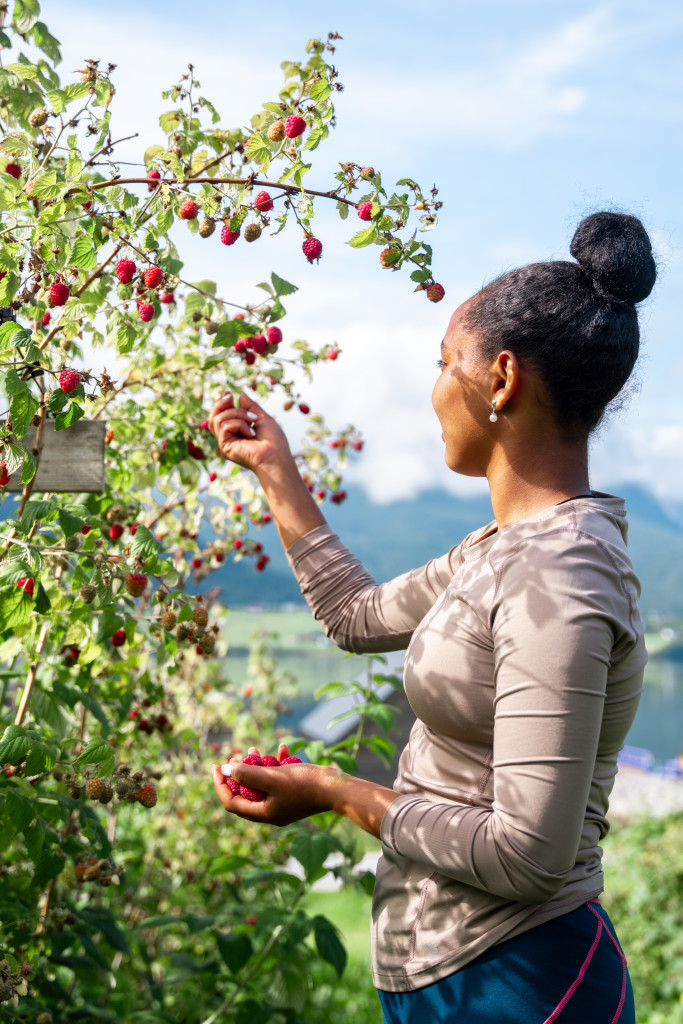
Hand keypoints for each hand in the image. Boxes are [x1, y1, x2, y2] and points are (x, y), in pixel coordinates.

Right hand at [208, 391, 292, 473]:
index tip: (229, 393)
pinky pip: (224, 426)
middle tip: (231, 397)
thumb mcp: (261, 417)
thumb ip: (250, 406)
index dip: (221, 404)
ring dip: (238, 414)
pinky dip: (239, 424)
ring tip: (252, 421)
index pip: (221, 416)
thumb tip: (240, 394)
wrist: (276, 456)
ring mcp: (225, 443)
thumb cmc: (273, 440)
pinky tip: (251, 432)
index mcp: (236, 432)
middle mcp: (229, 438)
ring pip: (219, 418)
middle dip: (221, 404)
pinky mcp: (224, 447)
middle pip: (214, 417)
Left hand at [211, 745, 337, 826]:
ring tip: (253, 750)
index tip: (216, 766)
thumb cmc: (304, 784)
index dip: (221, 784)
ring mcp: (283, 803)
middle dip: (238, 773)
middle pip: (245, 793)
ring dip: (256, 766)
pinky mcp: (294, 793)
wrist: (336, 787)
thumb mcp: (272, 777)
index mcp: (263, 813)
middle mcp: (271, 811)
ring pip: (261, 784)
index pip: (232, 802)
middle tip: (234, 756)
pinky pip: (279, 779)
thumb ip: (247, 774)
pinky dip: (277, 765)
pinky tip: (283, 748)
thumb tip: (226, 770)